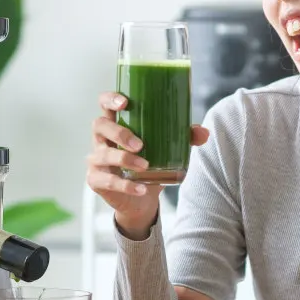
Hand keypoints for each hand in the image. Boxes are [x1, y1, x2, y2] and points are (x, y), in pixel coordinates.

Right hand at [86, 92, 208, 238]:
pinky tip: (141, 188)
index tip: (125, 103)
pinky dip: (127, 185)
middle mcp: (101, 139)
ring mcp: (96, 160)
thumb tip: (204, 133)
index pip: (104, 103)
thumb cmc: (150, 166)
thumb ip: (184, 138)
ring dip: (125, 159)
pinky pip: (108, 181)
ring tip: (145, 166)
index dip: (110, 99)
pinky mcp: (96, 180)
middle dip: (119, 132)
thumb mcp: (167, 149)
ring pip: (103, 154)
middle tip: (140, 144)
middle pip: (99, 125)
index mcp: (116, 124)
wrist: (141, 200)